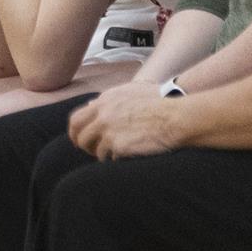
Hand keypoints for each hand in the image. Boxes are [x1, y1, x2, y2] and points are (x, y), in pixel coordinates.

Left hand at [68, 83, 184, 160]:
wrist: (175, 117)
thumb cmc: (160, 103)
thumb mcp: (131, 92)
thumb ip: (109, 99)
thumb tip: (91, 104)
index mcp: (104, 100)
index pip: (77, 117)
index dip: (76, 130)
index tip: (79, 137)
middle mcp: (102, 114)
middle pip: (78, 134)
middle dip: (80, 144)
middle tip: (87, 150)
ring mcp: (108, 130)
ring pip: (92, 148)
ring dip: (99, 154)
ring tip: (109, 155)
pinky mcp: (117, 145)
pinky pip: (107, 157)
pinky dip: (113, 159)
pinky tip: (123, 157)